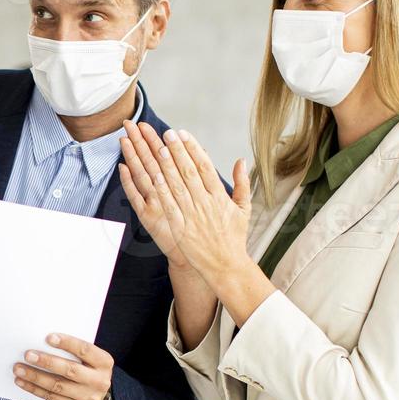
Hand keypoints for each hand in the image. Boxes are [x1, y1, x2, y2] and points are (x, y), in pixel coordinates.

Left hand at [14, 333, 113, 399]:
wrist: (98, 393)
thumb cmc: (88, 367)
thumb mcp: (89, 357)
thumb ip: (73, 351)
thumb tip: (43, 341)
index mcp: (103, 362)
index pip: (85, 350)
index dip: (67, 343)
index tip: (49, 337)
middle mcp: (99, 380)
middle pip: (70, 370)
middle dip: (47, 362)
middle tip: (28, 355)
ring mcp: (88, 396)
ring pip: (58, 386)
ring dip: (35, 377)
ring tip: (19, 369)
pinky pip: (51, 398)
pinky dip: (34, 389)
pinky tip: (22, 381)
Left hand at [118, 122, 252, 282]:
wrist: (226, 266)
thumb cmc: (234, 238)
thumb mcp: (244, 209)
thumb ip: (243, 183)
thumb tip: (241, 160)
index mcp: (220, 196)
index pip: (205, 166)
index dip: (192, 148)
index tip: (183, 134)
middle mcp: (205, 203)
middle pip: (189, 171)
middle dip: (177, 151)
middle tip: (166, 133)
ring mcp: (192, 216)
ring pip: (177, 185)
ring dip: (167, 166)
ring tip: (158, 148)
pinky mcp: (181, 228)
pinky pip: (169, 206)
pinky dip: (162, 191)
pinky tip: (154, 176)